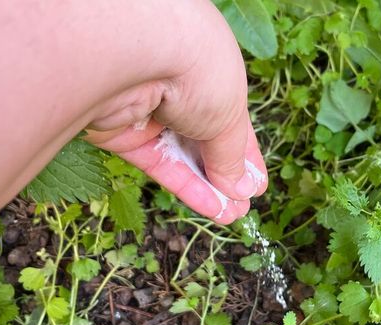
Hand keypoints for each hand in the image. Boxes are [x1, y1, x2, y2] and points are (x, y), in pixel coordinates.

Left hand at [84, 0, 266, 223]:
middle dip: (225, 175)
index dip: (245, 152)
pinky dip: (186, 186)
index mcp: (210, 69)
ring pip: (181, 156)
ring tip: (232, 216)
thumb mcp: (229, 116)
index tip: (256, 182)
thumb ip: (231, 155)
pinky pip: (159, 164)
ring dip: (208, 188)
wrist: (135, 53)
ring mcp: (150, 111)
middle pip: (204, 140)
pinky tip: (211, 208)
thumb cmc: (197, 68)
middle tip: (243, 205)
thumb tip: (240, 188)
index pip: (231, 119)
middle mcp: (179, 88)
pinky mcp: (124, 133)